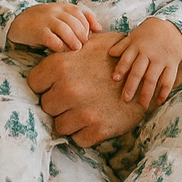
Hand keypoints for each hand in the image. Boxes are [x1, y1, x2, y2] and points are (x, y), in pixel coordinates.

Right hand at [9, 2, 100, 51]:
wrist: (17, 19)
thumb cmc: (43, 21)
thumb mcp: (60, 16)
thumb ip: (76, 20)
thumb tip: (98, 29)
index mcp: (62, 7)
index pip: (81, 13)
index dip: (88, 26)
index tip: (89, 37)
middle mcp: (55, 11)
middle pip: (75, 22)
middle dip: (82, 35)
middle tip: (83, 46)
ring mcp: (45, 20)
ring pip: (65, 29)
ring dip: (73, 41)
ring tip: (75, 49)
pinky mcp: (37, 31)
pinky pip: (51, 38)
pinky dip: (58, 45)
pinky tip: (60, 50)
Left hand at [27, 30, 146, 145]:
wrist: (148, 75)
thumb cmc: (115, 55)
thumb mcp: (89, 42)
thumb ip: (65, 46)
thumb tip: (48, 46)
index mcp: (60, 65)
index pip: (34, 84)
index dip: (44, 86)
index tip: (53, 86)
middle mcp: (68, 89)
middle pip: (46, 106)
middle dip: (57, 104)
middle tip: (72, 99)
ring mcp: (83, 111)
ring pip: (60, 125)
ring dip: (69, 120)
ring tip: (83, 110)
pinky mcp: (99, 129)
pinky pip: (78, 139)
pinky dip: (84, 133)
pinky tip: (93, 121)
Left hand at [109, 17, 181, 106]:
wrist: (173, 28)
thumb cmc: (149, 33)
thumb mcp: (134, 35)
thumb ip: (123, 45)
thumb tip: (110, 53)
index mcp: (137, 46)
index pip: (127, 59)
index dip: (121, 69)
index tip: (114, 79)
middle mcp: (149, 54)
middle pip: (139, 72)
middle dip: (131, 86)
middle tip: (125, 99)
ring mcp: (161, 60)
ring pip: (153, 78)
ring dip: (147, 92)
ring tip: (141, 104)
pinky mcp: (172, 64)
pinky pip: (168, 80)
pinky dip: (164, 91)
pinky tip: (158, 101)